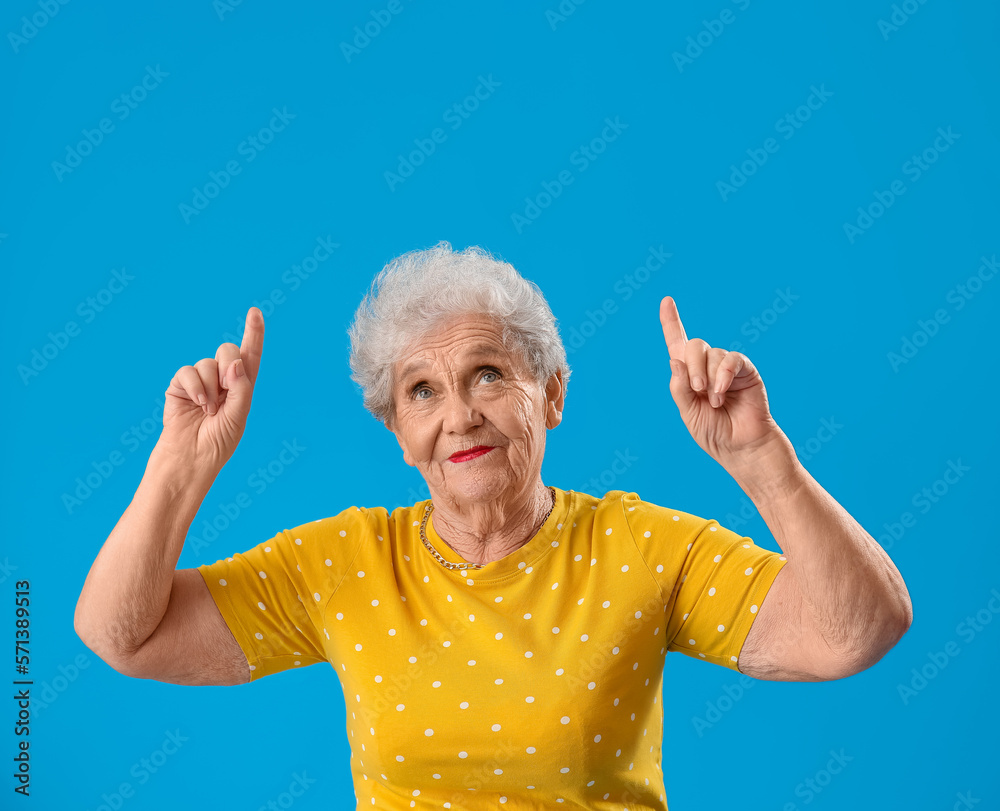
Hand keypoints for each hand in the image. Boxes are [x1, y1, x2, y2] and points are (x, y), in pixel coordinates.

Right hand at [159, 307, 264, 470]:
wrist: (191, 457)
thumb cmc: (218, 441)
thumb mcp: (238, 415)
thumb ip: (241, 386)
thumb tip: (236, 361)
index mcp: (242, 386)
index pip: (250, 355)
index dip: (253, 333)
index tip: (255, 312)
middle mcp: (222, 380)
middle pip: (228, 351)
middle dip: (229, 365)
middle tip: (226, 388)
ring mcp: (200, 382)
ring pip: (207, 363)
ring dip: (210, 387)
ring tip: (209, 410)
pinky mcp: (180, 386)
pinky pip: (188, 371)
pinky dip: (195, 386)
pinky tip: (197, 403)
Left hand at [659, 296, 783, 467]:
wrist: (741, 447)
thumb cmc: (714, 432)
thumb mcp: (688, 412)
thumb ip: (680, 388)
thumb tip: (675, 360)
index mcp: (689, 375)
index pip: (678, 344)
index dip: (671, 322)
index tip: (666, 301)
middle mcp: (707, 366)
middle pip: (694, 345)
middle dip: (692, 366)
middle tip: (698, 390)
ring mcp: (727, 367)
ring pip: (712, 354)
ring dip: (709, 378)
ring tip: (716, 402)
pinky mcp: (745, 371)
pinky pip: (731, 359)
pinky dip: (724, 374)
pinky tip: (722, 392)